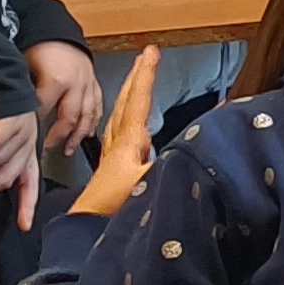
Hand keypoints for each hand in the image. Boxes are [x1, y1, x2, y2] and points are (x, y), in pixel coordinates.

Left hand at [26, 41, 101, 151]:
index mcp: (58, 80)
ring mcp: (88, 84)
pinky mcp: (95, 83)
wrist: (56, 29)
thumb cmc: (40, 47)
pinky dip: (93, 122)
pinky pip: (97, 106)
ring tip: (69, 149)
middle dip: (59, 136)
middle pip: (70, 118)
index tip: (28, 139)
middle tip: (49, 148)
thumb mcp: (25, 67)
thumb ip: (25, 91)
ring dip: (78, 135)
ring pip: (88, 116)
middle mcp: (77, 84)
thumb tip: (16, 113)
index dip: (35, 127)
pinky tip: (87, 132)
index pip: (45, 111)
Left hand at [75, 48, 164, 224]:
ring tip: (138, 81)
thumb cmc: (114, 209)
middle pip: (127, 102)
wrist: (86, 232)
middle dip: (137, 77)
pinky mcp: (114, 171)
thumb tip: (197, 143)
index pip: (140, 101)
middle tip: (145, 56)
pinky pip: (120, 133)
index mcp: (129, 143)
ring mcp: (115, 157)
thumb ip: (173, 162)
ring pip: (122, 116)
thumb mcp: (149, 182)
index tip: (151, 52)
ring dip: (131, 95)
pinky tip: (131, 126)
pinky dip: (128, 119)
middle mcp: (120, 145)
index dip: (147, 76)